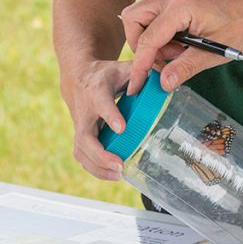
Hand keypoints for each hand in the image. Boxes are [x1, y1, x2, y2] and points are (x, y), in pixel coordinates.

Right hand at [60, 59, 131, 180]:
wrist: (78, 78)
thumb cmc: (105, 75)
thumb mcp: (123, 68)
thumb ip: (142, 74)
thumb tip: (164, 83)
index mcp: (97, 92)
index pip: (102, 104)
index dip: (111, 116)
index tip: (122, 129)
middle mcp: (85, 112)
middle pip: (85, 137)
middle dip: (101, 154)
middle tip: (119, 164)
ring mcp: (79, 127)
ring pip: (81, 151)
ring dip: (98, 166)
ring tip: (119, 174)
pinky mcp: (79, 137)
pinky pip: (82, 157)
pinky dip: (95, 169)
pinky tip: (112, 175)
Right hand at [119, 0, 242, 94]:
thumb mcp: (213, 53)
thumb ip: (184, 68)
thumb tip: (164, 82)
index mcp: (181, 6)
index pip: (147, 39)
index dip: (140, 65)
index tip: (137, 84)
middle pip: (134, 19)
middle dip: (139, 45)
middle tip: (159, 62)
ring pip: (142, 17)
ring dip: (151, 40)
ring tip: (177, 54)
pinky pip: (156, 16)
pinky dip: (160, 34)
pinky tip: (180, 46)